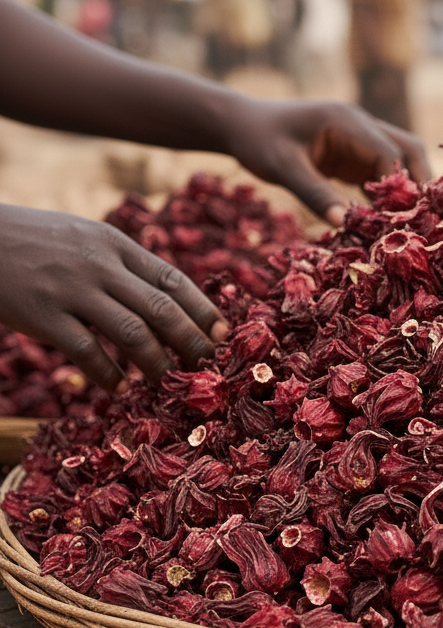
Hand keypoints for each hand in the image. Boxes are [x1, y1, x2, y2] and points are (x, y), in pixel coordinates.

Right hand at [0, 204, 227, 390]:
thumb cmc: (34, 241)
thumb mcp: (86, 238)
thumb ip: (124, 265)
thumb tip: (170, 301)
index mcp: (115, 244)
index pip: (173, 280)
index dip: (203, 310)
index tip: (223, 335)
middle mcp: (99, 265)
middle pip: (162, 310)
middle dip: (192, 342)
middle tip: (208, 367)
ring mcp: (71, 289)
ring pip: (132, 333)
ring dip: (157, 364)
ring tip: (169, 384)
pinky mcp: (42, 314)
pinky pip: (86, 351)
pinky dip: (108, 375)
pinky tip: (120, 389)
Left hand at [222, 97, 430, 225]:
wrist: (242, 126)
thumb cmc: (258, 141)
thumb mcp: (283, 168)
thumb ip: (314, 194)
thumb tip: (343, 223)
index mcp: (346, 121)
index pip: (388, 152)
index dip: (398, 185)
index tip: (399, 218)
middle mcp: (360, 125)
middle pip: (408, 150)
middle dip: (418, 183)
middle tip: (421, 220)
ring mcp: (360, 139)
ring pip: (401, 161)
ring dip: (406, 190)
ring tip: (409, 224)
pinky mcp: (354, 155)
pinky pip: (382, 174)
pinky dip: (388, 196)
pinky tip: (386, 222)